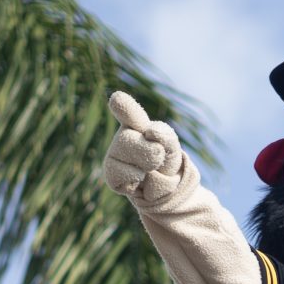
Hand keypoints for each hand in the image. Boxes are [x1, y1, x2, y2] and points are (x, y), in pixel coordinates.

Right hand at [101, 90, 198, 212]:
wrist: (162, 184)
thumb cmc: (165, 159)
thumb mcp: (171, 145)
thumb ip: (165, 136)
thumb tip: (150, 132)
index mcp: (137, 123)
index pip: (130, 114)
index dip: (125, 107)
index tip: (117, 99)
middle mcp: (122, 135)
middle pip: (129, 142)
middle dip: (149, 153)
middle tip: (158, 158)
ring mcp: (113, 155)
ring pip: (131, 163)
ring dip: (147, 170)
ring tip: (149, 170)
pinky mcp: (111, 175)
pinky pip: (128, 180)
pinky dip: (140, 183)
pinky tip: (139, 180)